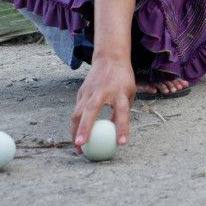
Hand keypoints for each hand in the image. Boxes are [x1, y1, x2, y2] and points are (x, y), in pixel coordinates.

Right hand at [71, 0, 136, 152]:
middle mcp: (103, 91)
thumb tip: (116, 133)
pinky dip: (76, 125)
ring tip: (78, 148)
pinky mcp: (81, 92)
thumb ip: (123, 111)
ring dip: (75, 130)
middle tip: (81, 145)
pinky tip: (77, 137)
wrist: (110, 58)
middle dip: (85, 128)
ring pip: (78, 111)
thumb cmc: (123, 79)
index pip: (122, 111)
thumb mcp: (129, 93)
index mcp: (120, 91)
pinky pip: (77, 111)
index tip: (122, 143)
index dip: (122, 127)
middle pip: (92, 110)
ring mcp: (89, 91)